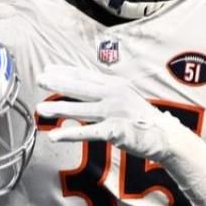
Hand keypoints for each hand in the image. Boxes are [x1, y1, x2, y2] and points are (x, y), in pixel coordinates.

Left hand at [35, 65, 186, 160]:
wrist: (167, 136)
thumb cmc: (142, 118)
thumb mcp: (124, 97)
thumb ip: (103, 92)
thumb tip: (80, 87)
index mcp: (115, 84)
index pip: (85, 75)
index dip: (64, 71)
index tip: (47, 69)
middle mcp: (114, 95)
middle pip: (80, 88)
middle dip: (58, 83)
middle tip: (39, 80)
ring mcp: (115, 113)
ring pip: (81, 109)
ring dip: (59, 109)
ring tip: (41, 110)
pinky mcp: (116, 131)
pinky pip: (89, 132)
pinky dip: (71, 134)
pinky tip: (55, 136)